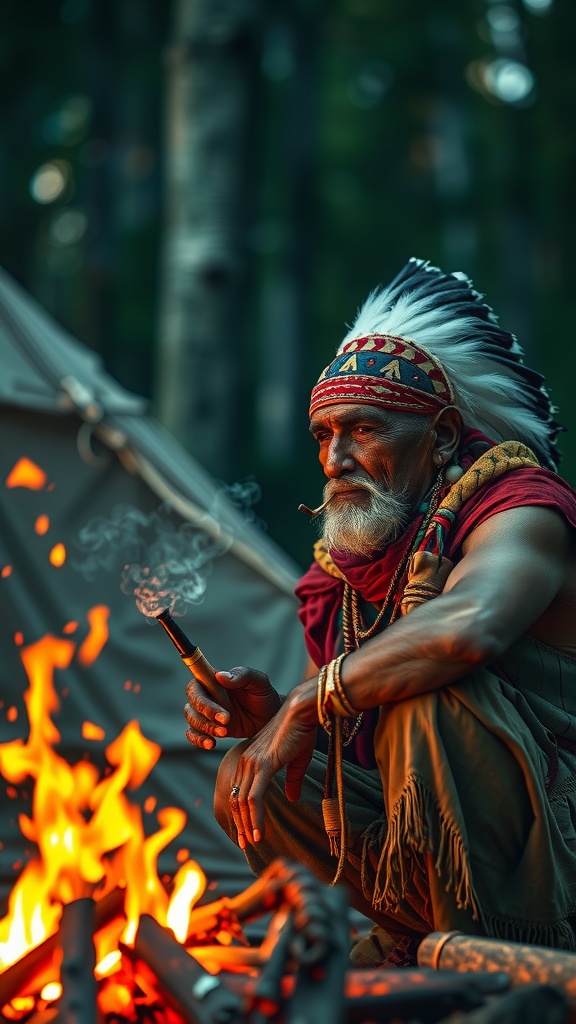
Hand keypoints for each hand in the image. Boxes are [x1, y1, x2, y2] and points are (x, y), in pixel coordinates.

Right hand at [184, 666, 282, 748]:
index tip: (214, 706)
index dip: (199, 695)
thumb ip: (242, 675)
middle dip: (206, 713)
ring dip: (205, 727)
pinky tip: (210, 744)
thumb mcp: (259, 682)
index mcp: (214, 680)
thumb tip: (220, 676)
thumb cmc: (264, 696)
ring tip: (224, 732)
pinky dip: (198, 740)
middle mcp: (207, 695)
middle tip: (226, 720)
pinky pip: (193, 734)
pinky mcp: (208, 729)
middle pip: (192, 703)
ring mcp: (206, 713)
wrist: (270, 719)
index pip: (196, 684)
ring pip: (191, 719)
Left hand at [228, 679, 317, 848]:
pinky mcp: (263, 765)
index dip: (241, 813)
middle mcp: (246, 761)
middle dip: (240, 824)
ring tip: (251, 842)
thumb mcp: (297, 760)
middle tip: (244, 844)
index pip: (239, 791)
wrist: (303, 710)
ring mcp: (252, 763)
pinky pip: (254, 797)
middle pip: (237, 799)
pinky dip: (255, 817)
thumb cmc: (302, 730)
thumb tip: (292, 799)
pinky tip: (259, 832)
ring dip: (246, 825)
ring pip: (243, 802)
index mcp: (250, 759)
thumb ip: (292, 780)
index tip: (247, 832)